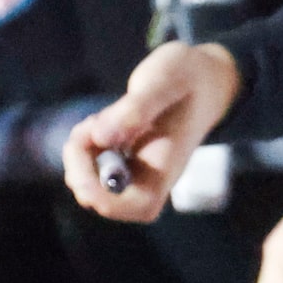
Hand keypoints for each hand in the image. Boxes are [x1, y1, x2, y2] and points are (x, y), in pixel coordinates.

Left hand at [62, 41, 240, 221]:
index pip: (141, 206)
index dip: (107, 201)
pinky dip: (84, 147)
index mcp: (167, 164)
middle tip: (84, 134)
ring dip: (80, 157)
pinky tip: (97, 123)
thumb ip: (135, 108)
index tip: (88, 169)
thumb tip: (101, 137)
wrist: (203, 76)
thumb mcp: (164, 81)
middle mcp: (153, 173)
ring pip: (96, 183)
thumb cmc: (188, 76)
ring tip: (93, 121)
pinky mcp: (127, 155)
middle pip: (111, 201)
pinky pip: (95, 165)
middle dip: (82, 173)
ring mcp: (139, 166)